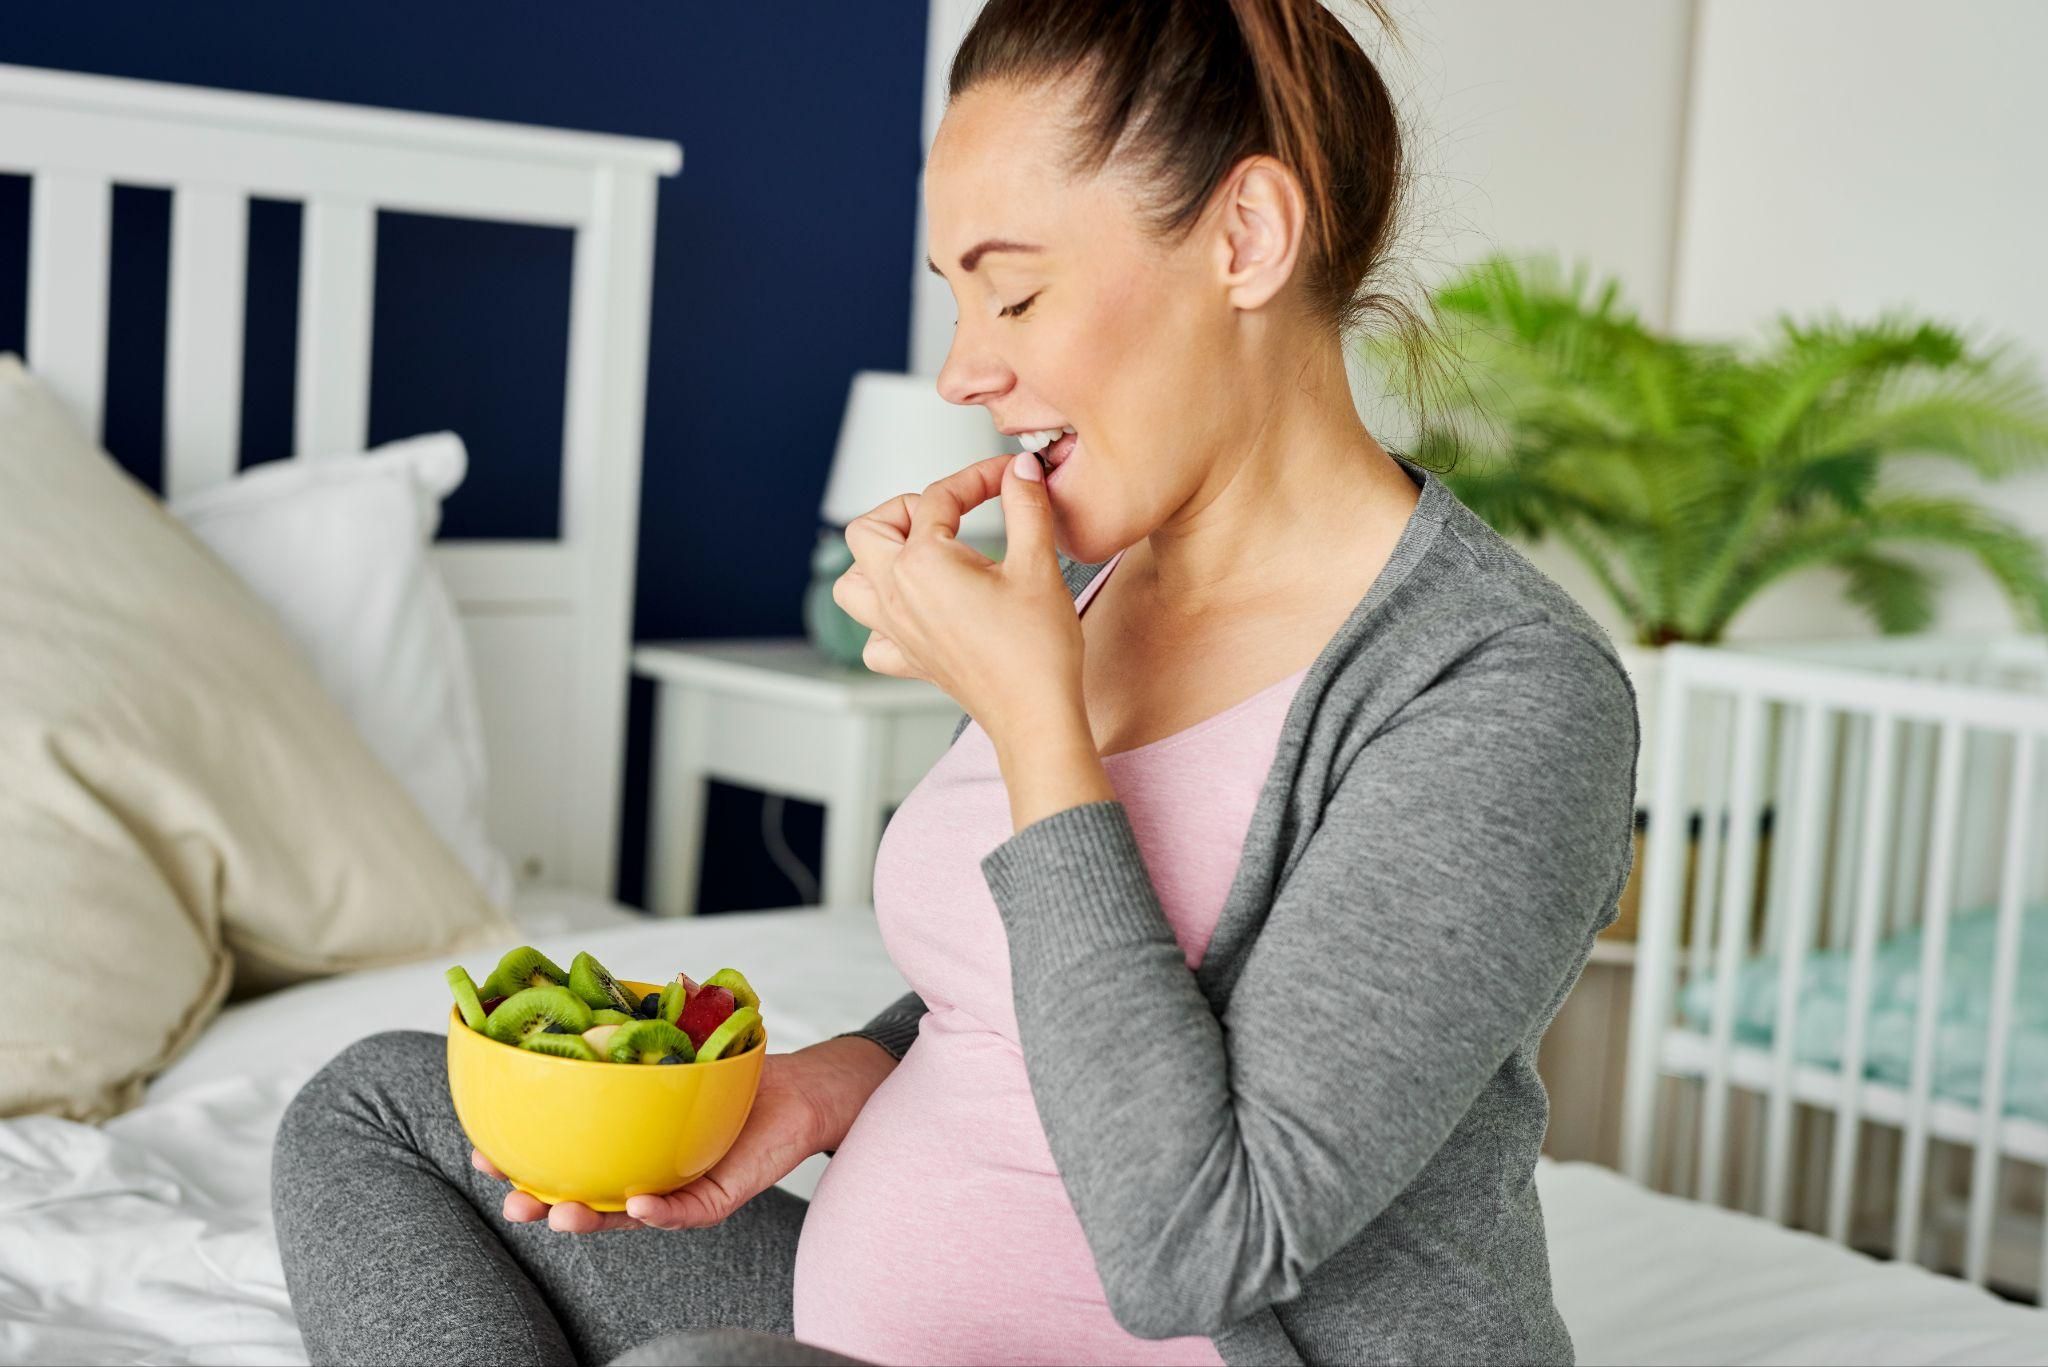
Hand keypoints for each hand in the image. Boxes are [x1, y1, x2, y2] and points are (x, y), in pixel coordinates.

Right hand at [474, 1035, 896, 1232]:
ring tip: (558, 1212)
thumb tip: (609, 983)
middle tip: (509, 1200)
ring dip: (589, 1219)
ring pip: (623, 1218)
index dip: (520, 1161)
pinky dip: (657, 1212)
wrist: (801, 1089)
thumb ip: (641, 1026)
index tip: (481, 1151)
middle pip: (581, 1200)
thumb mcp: (678, 1047)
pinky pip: (684, 1212)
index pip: (562, 1157)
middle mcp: (644, 1173)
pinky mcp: (718, 1198)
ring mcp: (678, 1191)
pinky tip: (633, 1205)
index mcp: (623, 1142)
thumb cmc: (733, 1072)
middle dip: (539, 1205)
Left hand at [832, 451, 1084, 748]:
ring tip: (920, 554)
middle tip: (951, 512)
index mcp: (922, 564)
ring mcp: (897, 631)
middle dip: (907, 510)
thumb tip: (1022, 470)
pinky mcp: (909, 659)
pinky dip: (883, 618)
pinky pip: (871, 636)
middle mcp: (897, 595)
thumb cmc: (1036, 649)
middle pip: (869, 530)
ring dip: (877, 560)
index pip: (939, 498)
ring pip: (852, 583)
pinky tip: (919, 611)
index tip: (1009, 476)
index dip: (978, 477)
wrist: (1035, 714)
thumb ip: (1026, 506)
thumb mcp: (1037, 563)